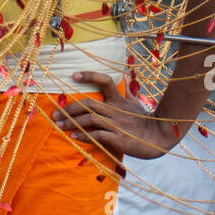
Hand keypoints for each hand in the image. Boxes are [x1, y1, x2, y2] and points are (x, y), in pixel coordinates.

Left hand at [52, 71, 173, 160]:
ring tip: (59, 125)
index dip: (89, 75)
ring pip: (89, 119)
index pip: (105, 81)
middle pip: (88, 103)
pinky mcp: (117, 138)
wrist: (159, 138)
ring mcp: (116, 124)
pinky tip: (74, 136)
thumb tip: (125, 75)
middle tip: (55, 114)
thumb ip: (128, 91)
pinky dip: (84, 135)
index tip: (74, 75)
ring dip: (72, 122)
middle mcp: (115, 110)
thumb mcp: (137, 103)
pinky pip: (97, 135)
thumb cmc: (146, 121)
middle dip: (69, 108)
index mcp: (119, 100)